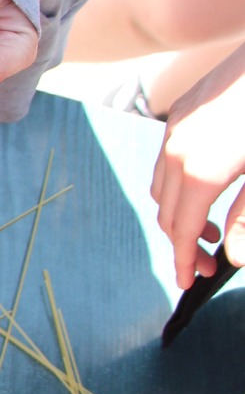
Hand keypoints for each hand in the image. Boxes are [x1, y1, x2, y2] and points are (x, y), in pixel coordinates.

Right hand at [152, 40, 244, 287]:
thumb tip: (233, 257)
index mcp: (202, 171)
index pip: (181, 231)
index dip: (183, 262)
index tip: (188, 283)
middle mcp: (178, 150)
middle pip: (166, 213)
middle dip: (181, 243)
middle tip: (207, 262)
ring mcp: (176, 127)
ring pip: (161, 185)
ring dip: (178, 213)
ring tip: (208, 226)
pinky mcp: (181, 110)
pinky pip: (166, 157)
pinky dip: (177, 183)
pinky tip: (204, 186)